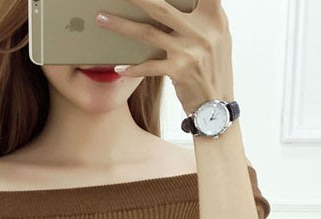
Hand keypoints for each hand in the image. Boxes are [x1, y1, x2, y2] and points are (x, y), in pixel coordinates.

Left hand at [95, 0, 233, 112]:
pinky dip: (132, 68)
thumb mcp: (218, 37)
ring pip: (148, 33)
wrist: (216, 105)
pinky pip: (149, 67)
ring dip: (121, 26)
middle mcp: (202, 31)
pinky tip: (118, 67)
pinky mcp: (178, 71)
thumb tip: (185, 0)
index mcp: (214, 18)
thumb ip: (203, 16)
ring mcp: (189, 51)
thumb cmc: (214, 68)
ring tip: (101, 18)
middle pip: (161, 7)